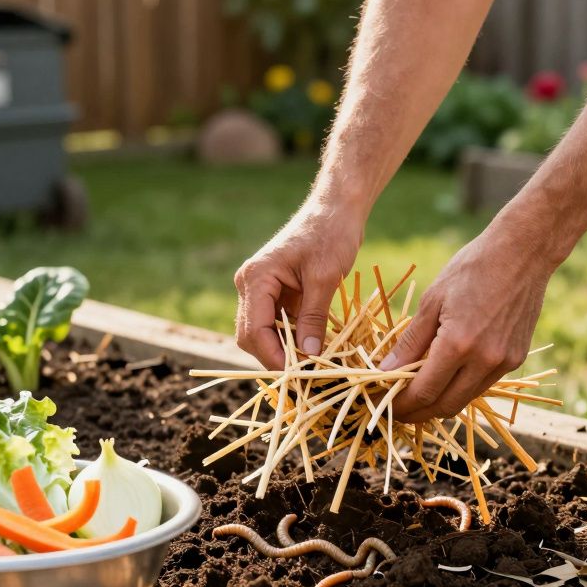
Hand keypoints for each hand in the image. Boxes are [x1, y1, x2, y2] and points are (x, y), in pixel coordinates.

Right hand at [235, 202, 363, 368]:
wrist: (336, 209)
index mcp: (256, 278)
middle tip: (307, 377)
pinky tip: (312, 351)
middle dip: (276, 358)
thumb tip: (309, 356)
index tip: (299, 376)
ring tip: (312, 367)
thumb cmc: (331, 234)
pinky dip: (292, 340)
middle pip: (252, 336)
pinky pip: (277, 325)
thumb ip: (313, 317)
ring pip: (263, 334)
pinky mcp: (275, 293)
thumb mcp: (325, 277)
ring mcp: (261, 290)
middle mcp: (250, 285)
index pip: (254, 331)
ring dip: (284, 352)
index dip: (274, 358)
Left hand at [381, 227, 553, 422]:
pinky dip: (460, 388)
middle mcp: (484, 360)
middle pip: (444, 407)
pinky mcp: (516, 360)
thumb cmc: (472, 268)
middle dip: (417, 412)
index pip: (423, 392)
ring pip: (464, 400)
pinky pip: (481, 385)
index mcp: (458, 344)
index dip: (400, 404)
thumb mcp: (433, 300)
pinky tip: (445, 376)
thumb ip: (410, 341)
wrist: (524, 253)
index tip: (382, 404)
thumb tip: (384, 371)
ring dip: (439, 403)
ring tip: (416, 393)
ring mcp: (504, 363)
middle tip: (395, 407)